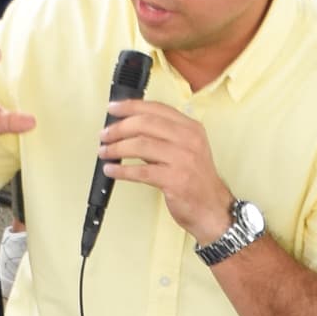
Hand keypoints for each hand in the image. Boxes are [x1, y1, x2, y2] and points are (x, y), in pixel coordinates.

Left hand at [97, 95, 234, 241]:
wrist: (212, 208)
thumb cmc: (195, 180)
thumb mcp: (186, 149)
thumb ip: (163, 136)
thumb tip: (128, 129)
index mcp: (191, 128)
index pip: (156, 109)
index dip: (130, 107)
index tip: (112, 109)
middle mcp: (189, 140)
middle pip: (146, 124)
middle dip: (119, 128)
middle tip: (104, 135)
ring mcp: (183, 159)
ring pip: (140, 145)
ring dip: (116, 148)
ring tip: (104, 152)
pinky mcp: (175, 180)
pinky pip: (141, 171)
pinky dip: (121, 170)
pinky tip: (112, 170)